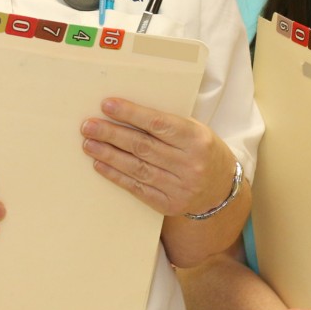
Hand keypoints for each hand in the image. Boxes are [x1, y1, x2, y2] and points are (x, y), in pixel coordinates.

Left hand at [81, 98, 234, 216]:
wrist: (222, 189)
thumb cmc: (202, 150)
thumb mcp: (194, 130)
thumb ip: (166, 123)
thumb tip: (125, 112)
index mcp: (197, 139)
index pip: (159, 124)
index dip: (131, 114)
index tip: (107, 105)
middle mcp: (189, 164)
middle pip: (142, 146)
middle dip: (111, 134)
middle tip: (88, 126)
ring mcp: (180, 187)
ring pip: (137, 168)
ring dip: (109, 155)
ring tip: (89, 143)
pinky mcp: (169, 204)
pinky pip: (137, 188)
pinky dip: (116, 176)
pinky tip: (100, 165)